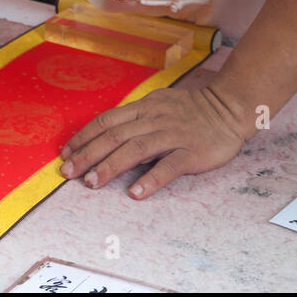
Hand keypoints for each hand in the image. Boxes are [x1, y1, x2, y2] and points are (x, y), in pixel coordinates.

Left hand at [58, 85, 250, 198]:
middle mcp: (155, 119)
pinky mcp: (192, 152)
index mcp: (145, 107)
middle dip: (88, 154)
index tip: (65, 153)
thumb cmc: (192, 109)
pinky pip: (169, 166)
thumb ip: (136, 116)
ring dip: (111, 166)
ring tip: (92, 183)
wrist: (230, 107)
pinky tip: (136, 193)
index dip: (84, 137)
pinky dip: (151, 179)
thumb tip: (106, 133)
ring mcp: (173, 135)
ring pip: (135, 149)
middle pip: (115, 136)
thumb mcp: (160, 103)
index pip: (107, 120)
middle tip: (68, 173)